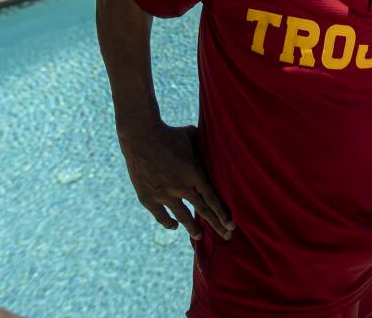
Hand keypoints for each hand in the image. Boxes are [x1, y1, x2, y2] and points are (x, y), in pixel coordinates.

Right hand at [116, 121, 234, 240]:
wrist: (140, 136)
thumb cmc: (169, 133)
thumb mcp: (191, 138)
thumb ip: (203, 145)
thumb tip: (216, 140)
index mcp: (194, 173)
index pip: (212, 199)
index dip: (222, 214)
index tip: (231, 226)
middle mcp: (181, 187)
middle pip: (202, 211)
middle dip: (216, 225)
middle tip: (226, 237)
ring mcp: (164, 195)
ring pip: (182, 217)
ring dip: (192, 228)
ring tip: (200, 237)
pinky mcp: (148, 198)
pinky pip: (161, 216)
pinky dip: (169, 223)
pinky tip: (174, 227)